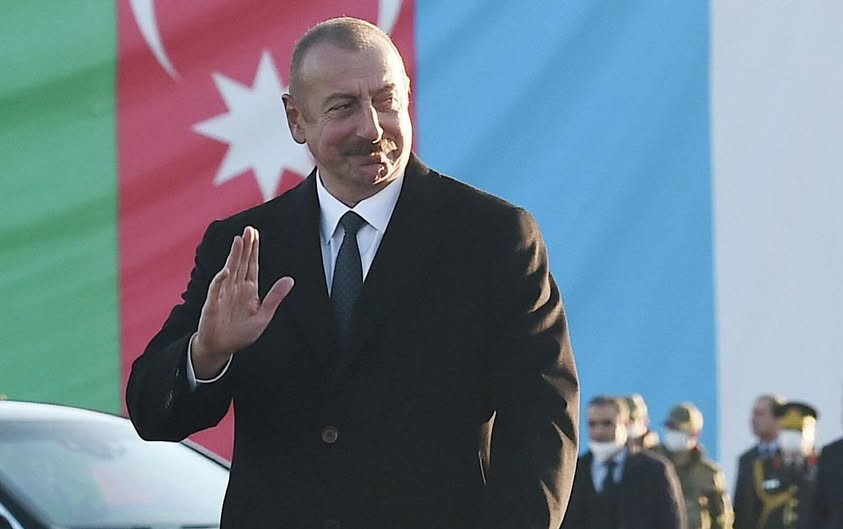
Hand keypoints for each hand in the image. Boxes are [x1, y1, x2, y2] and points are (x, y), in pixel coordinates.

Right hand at [192, 226, 293, 377]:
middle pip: (242, 263)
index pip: (252, 265)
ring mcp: (224, 294)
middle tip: (249, 230)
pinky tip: (226, 270)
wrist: (220, 347)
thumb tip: (290, 280)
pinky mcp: (213, 304)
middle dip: (245, 246)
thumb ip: (275, 297)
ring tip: (239, 241)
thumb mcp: (263, 316)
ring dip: (234, 256)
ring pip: (230, 270)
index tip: (255, 235)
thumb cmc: (240, 333)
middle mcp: (236, 288)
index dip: (254, 250)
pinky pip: (217, 289)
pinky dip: (221, 280)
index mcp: (249, 290)